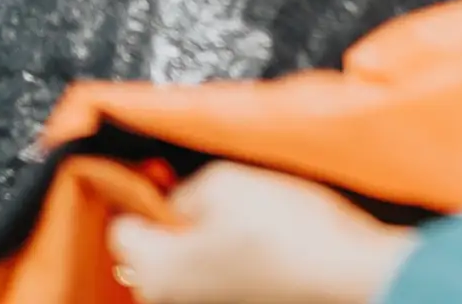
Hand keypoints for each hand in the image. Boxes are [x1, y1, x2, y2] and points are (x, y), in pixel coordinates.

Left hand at [108, 164, 415, 303]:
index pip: (121, 225)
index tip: (161, 170)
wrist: (341, 271)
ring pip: (181, 261)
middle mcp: (169, 296)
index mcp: (155, 267)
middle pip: (148, 249)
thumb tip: (174, 199)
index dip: (140, 190)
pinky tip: (250, 232)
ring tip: (236, 207)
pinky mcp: (231, 301)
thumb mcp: (225, 181)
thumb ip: (184, 188)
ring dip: (196, 233)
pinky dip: (220, 251)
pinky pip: (209, 273)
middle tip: (201, 186)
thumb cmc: (284, 231)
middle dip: (167, 216)